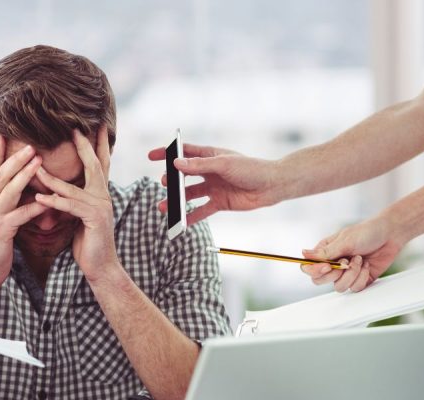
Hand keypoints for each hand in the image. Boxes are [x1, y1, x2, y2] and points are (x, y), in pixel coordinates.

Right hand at [0, 135, 48, 290]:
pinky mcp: (2, 231)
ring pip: (8, 190)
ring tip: (38, 160)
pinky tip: (48, 201)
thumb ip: (3, 204)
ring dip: (23, 174)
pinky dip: (35, 207)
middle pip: (0, 175)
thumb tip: (13, 190)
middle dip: (14, 158)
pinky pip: (20, 215)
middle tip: (30, 143)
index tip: (2, 136)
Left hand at [35, 127, 117, 281]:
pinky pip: (70, 207)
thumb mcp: (79, 216)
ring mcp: (101, 207)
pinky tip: (39, 198)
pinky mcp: (94, 219)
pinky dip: (54, 202)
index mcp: (100, 194)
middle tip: (74, 129)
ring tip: (35, 167)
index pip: (100, 163)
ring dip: (52, 178)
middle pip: (94, 165)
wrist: (100, 266)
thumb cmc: (88, 242)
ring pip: (73, 187)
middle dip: (84, 146)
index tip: (95, 126)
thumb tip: (59, 188)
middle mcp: (103, 196)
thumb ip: (74, 200)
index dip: (97, 144)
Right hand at [148, 143, 278, 224]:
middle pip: (184, 175)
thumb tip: (176, 164)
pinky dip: (191, 217)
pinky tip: (180, 222)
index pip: (184, 152)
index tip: (151, 156)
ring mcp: (213, 187)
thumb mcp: (224, 164)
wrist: (271, 186)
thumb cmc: (251, 169)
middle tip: (164, 183)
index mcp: (210, 156)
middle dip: (171, 180)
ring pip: (190, 195)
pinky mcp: (219, 202)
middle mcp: (209, 171)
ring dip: (177, 201)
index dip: (167, 153)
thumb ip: (199, 165)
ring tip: (164, 207)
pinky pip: (201, 210)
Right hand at [300, 217, 403, 292]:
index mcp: (324, 252)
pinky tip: (366, 265)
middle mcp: (333, 264)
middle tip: (345, 263)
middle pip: (319, 281)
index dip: (315, 271)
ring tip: (359, 260)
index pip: (308, 267)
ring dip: (351, 274)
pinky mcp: (359, 279)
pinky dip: (362, 277)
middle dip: (334, 274)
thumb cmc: (367, 232)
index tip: (328, 266)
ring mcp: (345, 273)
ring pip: (338, 287)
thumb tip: (303, 254)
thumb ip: (325, 252)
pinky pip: (354, 288)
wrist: (391, 235)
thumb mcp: (345, 241)